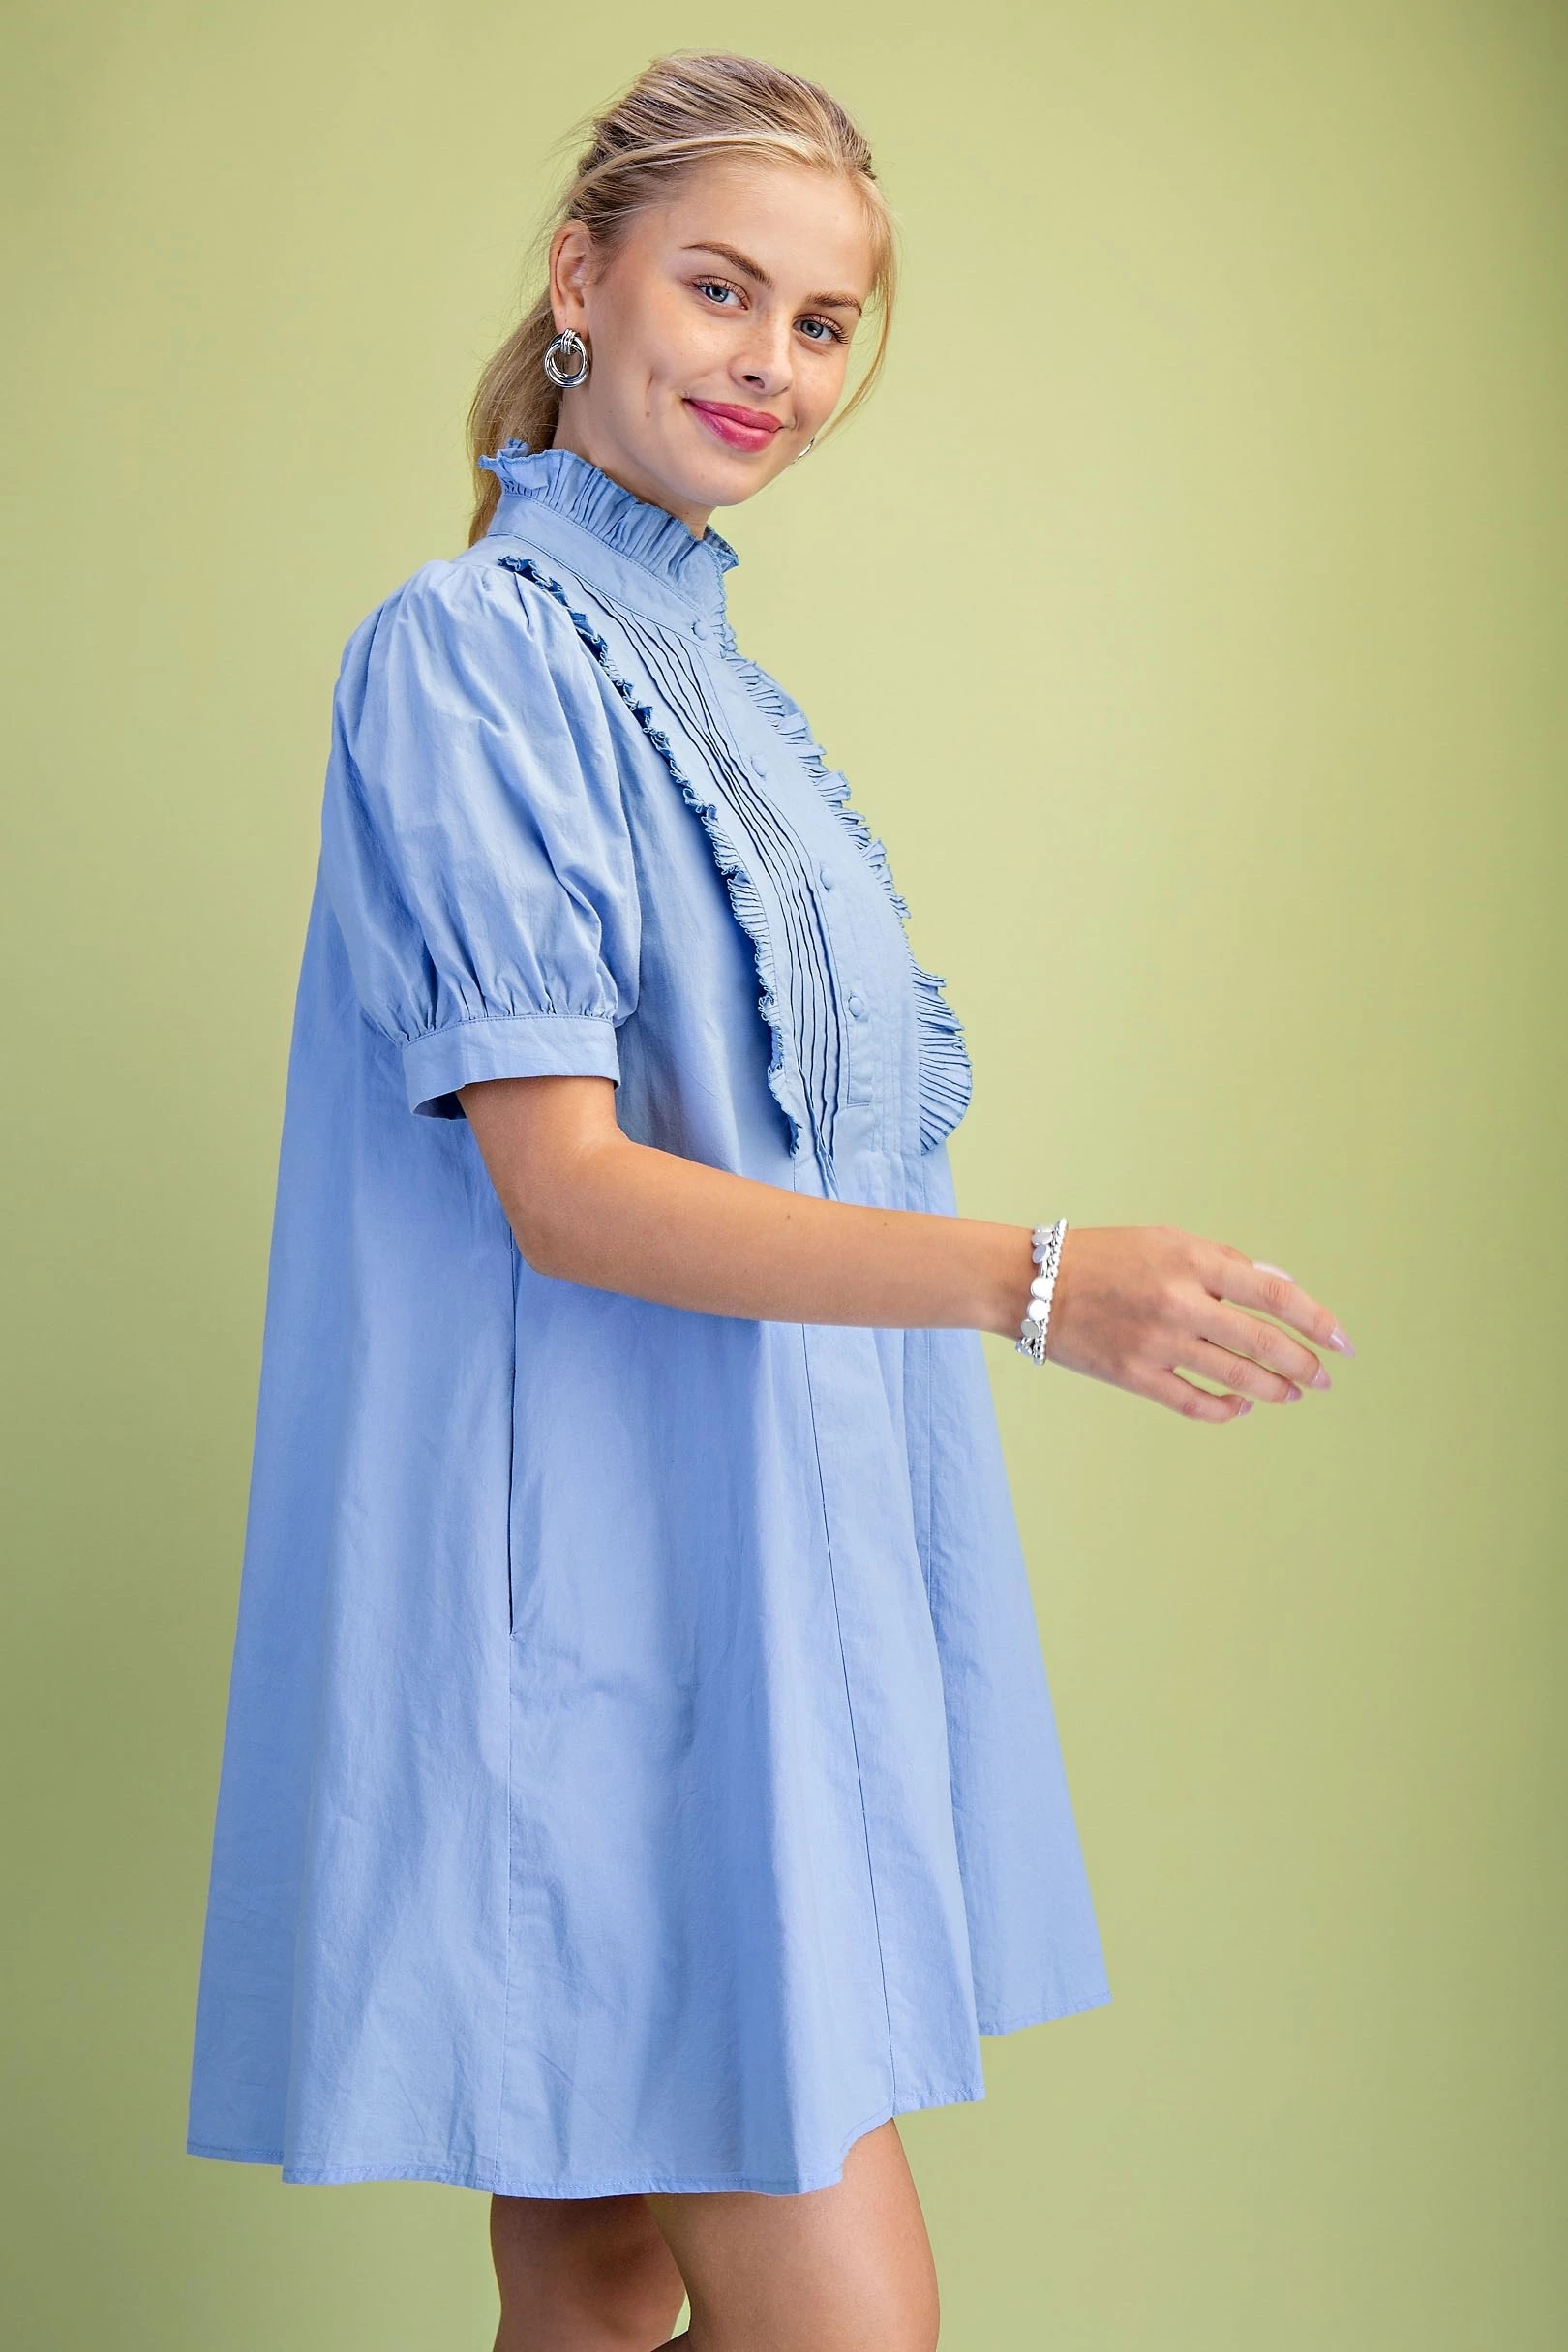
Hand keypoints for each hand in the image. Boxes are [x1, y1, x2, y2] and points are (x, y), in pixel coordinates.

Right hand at [1042, 1225, 1354, 1422]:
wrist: (1033, 1283)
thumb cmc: (1106, 1256)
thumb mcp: (1167, 1240)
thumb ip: (1222, 1263)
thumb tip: (1275, 1290)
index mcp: (1193, 1260)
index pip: (1274, 1293)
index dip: (1316, 1320)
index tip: (1342, 1341)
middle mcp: (1179, 1302)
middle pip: (1263, 1342)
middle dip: (1304, 1364)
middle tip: (1322, 1377)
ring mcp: (1156, 1342)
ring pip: (1235, 1378)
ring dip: (1273, 1389)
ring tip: (1291, 1393)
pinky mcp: (1133, 1374)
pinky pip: (1192, 1402)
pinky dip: (1225, 1409)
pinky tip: (1241, 1407)